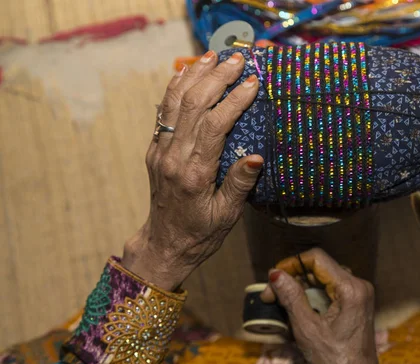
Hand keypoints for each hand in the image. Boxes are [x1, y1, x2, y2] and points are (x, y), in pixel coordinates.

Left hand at [122, 51, 263, 290]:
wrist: (164, 243)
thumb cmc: (201, 233)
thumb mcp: (227, 215)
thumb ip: (240, 184)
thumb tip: (256, 156)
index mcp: (195, 173)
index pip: (215, 125)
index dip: (234, 100)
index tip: (253, 82)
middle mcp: (173, 157)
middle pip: (193, 105)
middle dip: (216, 77)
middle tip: (237, 59)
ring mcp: (160, 151)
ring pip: (174, 102)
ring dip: (194, 75)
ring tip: (213, 56)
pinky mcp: (155, 150)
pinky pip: (163, 111)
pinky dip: (175, 88)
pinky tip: (187, 72)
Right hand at [261, 249, 381, 363]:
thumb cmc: (337, 359)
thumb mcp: (308, 328)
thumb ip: (292, 297)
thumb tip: (276, 274)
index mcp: (351, 289)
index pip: (317, 259)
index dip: (292, 263)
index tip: (274, 277)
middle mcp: (358, 285)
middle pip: (319, 268)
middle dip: (293, 278)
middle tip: (271, 295)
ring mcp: (358, 293)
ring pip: (322, 278)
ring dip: (300, 288)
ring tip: (280, 303)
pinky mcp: (355, 301)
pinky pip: (329, 289)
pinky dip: (311, 295)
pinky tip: (297, 308)